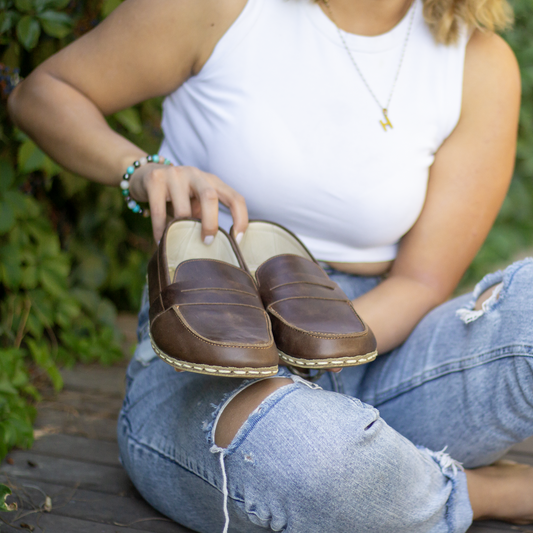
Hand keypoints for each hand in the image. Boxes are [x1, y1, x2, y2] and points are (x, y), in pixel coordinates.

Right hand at [129, 164, 247, 242]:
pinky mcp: (154, 180)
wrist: (144, 174)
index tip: (237, 240)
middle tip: (207, 242)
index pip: (235, 198)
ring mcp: (174, 175)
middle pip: (210, 198)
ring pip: (182, 209)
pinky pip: (159, 212)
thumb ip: (206, 216)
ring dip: (180, 230)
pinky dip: (161, 230)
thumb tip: (217, 246)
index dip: (241, 219)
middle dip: (210, 224)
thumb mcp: (196, 201)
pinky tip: (161, 241)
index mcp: (211, 181)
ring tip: (177, 243)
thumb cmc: (177, 195)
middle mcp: (195, 174)